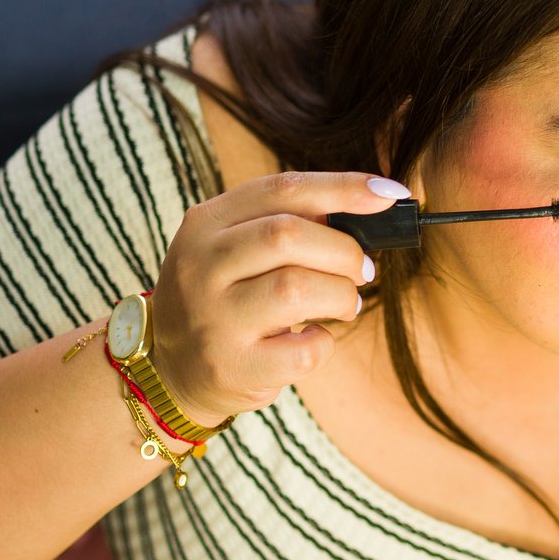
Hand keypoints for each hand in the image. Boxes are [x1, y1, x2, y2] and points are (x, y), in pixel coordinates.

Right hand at [148, 171, 408, 424]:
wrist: (169, 371)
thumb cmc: (222, 298)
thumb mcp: (231, 248)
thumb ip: (285, 222)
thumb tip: (366, 207)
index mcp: (205, 224)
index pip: (281, 189)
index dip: (343, 188)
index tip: (389, 193)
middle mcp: (201, 266)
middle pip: (288, 235)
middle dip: (343, 250)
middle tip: (362, 269)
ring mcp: (213, 319)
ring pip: (296, 289)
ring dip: (340, 295)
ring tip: (344, 303)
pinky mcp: (232, 366)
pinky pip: (301, 350)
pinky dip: (324, 342)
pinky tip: (314, 338)